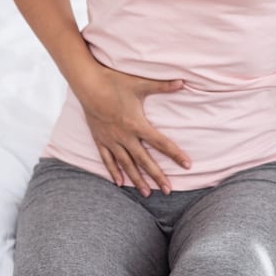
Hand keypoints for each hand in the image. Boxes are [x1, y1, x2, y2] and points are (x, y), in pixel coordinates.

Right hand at [76, 65, 190, 196]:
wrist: (87, 84)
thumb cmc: (115, 81)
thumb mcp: (141, 83)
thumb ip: (163, 86)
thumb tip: (183, 82)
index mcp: (136, 124)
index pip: (160, 143)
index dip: (175, 154)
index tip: (187, 165)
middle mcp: (124, 136)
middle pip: (144, 160)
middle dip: (157, 176)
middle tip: (168, 190)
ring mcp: (110, 140)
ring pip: (126, 164)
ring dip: (137, 179)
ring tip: (147, 193)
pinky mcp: (99, 139)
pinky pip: (107, 159)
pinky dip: (114, 172)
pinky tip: (119, 183)